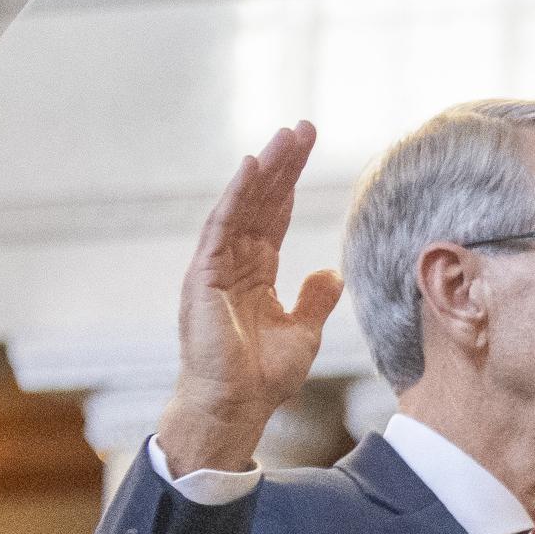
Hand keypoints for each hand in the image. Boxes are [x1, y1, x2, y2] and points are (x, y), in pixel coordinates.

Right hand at [160, 123, 342, 472]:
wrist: (235, 406)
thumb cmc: (262, 378)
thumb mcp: (303, 334)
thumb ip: (315, 301)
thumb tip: (331, 273)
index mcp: (256, 273)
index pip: (274, 217)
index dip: (291, 184)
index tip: (309, 150)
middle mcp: (233, 263)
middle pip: (259, 202)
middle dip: (281, 165)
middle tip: (303, 127)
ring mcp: (215, 267)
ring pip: (241, 206)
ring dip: (264, 170)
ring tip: (285, 137)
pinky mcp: (204, 276)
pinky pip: (220, 227)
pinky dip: (235, 196)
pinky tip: (252, 167)